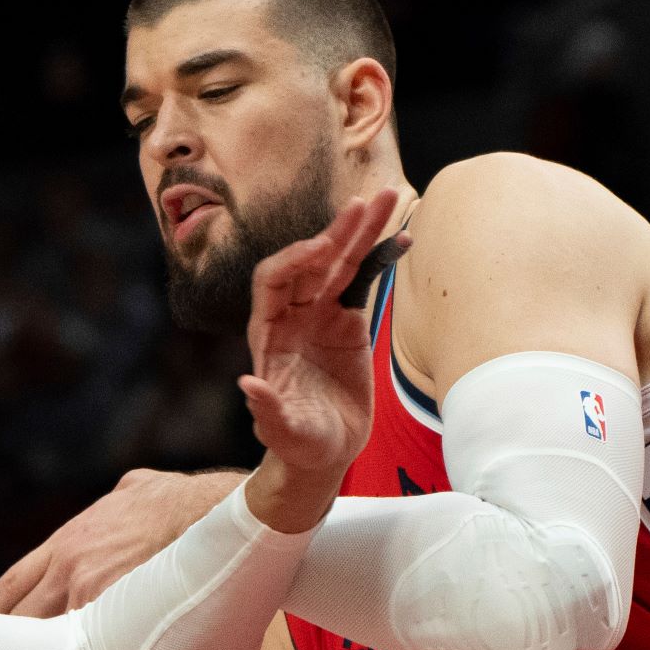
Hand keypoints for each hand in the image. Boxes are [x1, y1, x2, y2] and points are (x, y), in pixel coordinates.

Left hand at [0, 469, 243, 616]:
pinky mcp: (115, 612)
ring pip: (49, 642)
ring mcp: (90, 592)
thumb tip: (124, 498)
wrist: (210, 510)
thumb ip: (115, 505)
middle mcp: (69, 569)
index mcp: (67, 543)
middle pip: (19, 620)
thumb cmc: (179, 499)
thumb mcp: (133, 490)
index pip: (12, 585)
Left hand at [238, 187, 407, 523]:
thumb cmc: (295, 443)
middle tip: (364, 203)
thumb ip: (267, 410)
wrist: (321, 452)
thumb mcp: (282, 432)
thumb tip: (247, 385)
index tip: (323, 251)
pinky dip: (380, 259)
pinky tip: (402, 238)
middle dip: (336, 232)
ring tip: (388, 198)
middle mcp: (293, 315)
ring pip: (340, 263)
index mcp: (268, 334)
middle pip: (311, 261)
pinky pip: (363, 282)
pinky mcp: (348, 322)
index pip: (273, 281)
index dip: (294, 261)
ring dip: (361, 232)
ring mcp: (321, 315)